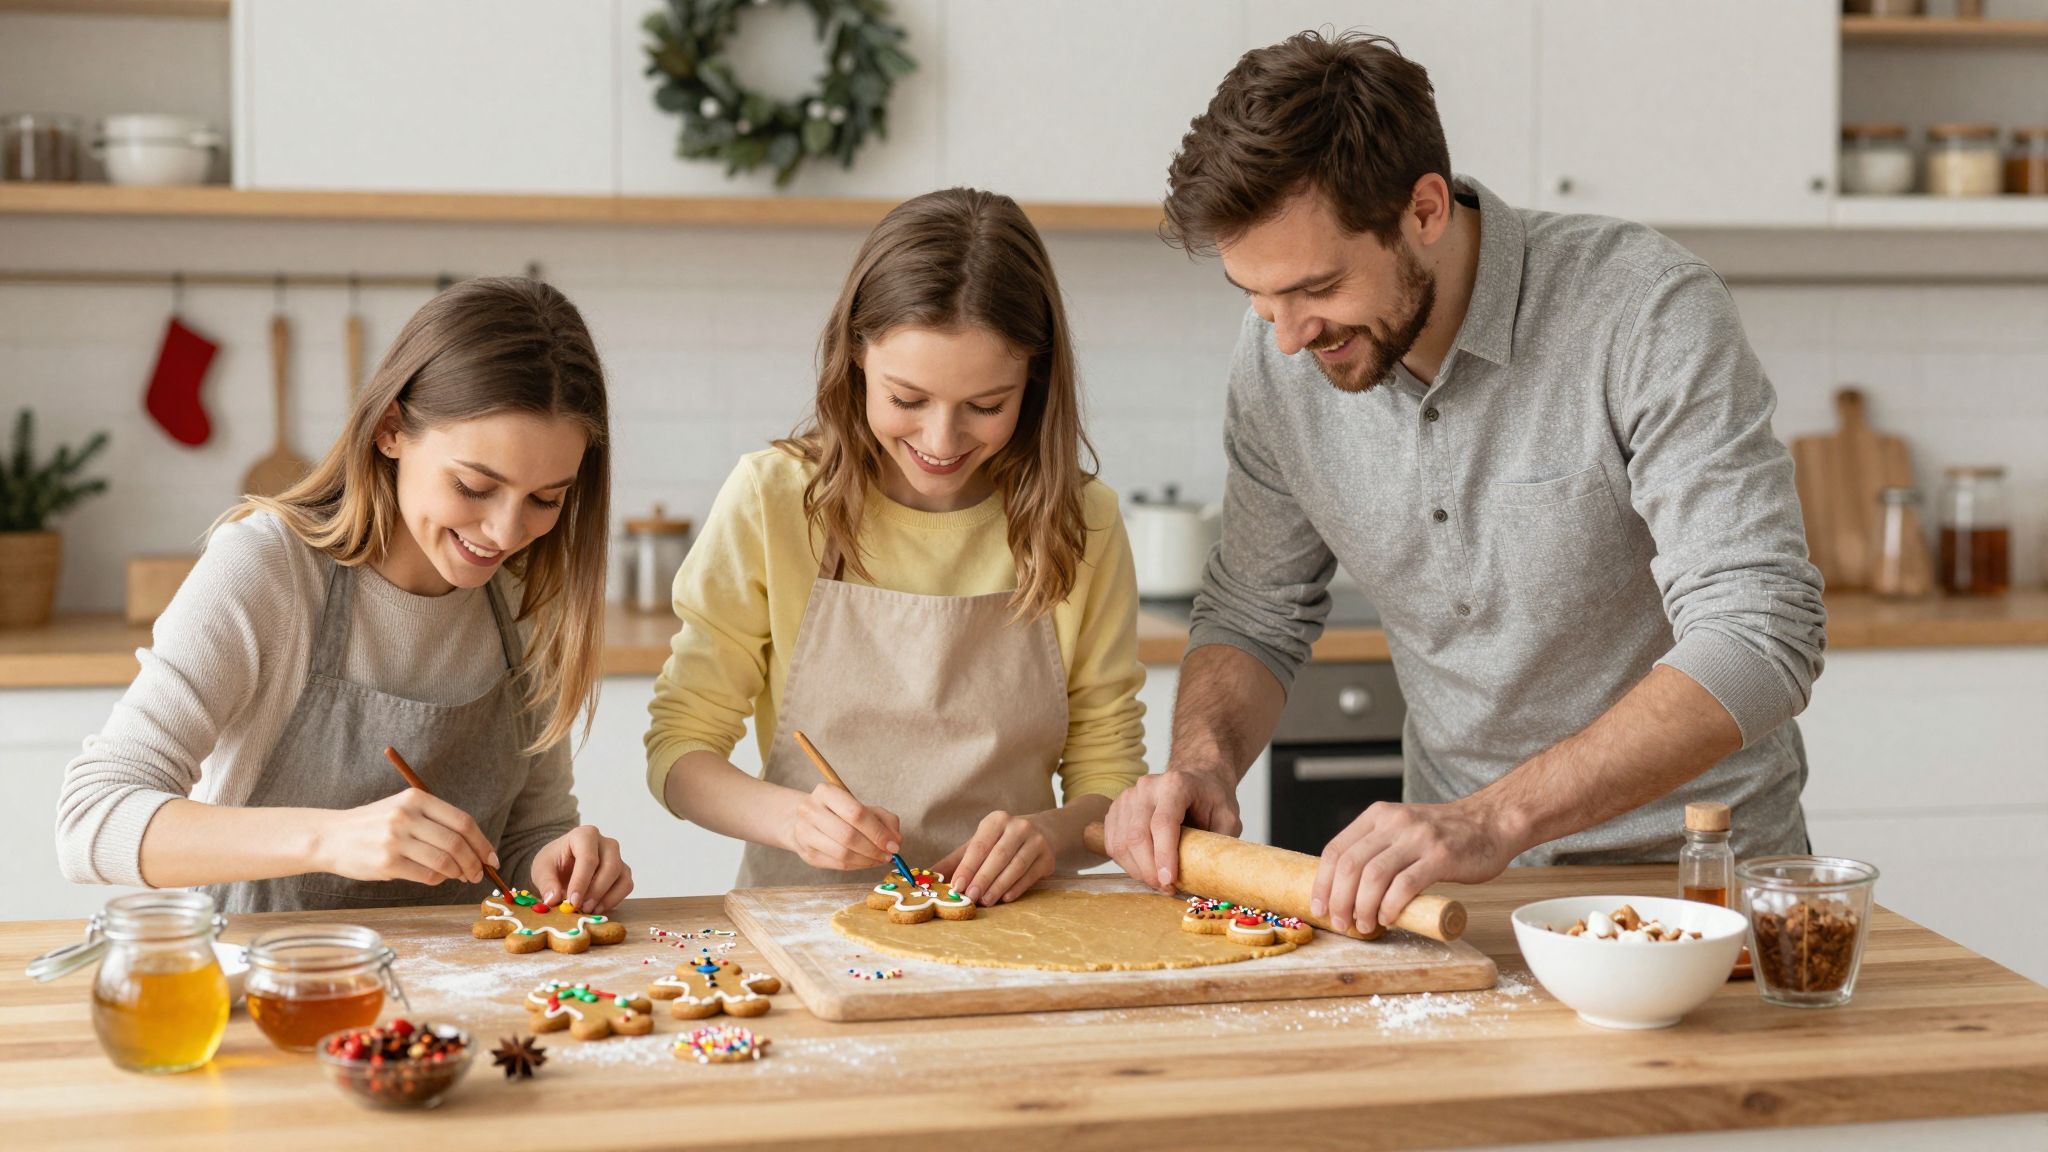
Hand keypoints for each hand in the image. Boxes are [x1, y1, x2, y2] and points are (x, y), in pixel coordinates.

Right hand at [315, 789, 496, 885]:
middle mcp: (406, 816)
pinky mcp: (387, 862)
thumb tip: (474, 848)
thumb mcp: (402, 809)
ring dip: (459, 873)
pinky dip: (438, 879)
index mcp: (416, 798)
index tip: (491, 857)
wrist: (331, 836)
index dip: (482, 842)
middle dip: (474, 862)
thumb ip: (435, 822)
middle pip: (456, 843)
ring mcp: (395, 839)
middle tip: (479, 874)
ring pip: (444, 861)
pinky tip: (437, 877)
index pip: (462, 821)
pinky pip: (426, 875)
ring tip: (461, 877)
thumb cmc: (373, 825)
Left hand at [529, 825, 632, 913]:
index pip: (588, 858)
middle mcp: (606, 843)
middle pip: (610, 866)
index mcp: (585, 835)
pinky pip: (626, 886)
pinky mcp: (623, 872)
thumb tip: (553, 900)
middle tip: (581, 908)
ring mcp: (618, 857)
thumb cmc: (554, 862)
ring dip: (606, 898)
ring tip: (588, 910)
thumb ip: (546, 883)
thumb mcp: (542, 869)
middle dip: (596, 891)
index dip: (581, 882)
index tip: (572, 902)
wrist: (563, 863)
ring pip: (622, 877)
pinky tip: (596, 908)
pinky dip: (614, 900)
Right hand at [781, 784, 901, 871]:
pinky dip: (858, 866)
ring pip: (842, 854)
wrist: (806, 819)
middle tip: (889, 854)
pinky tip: (867, 862)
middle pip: (848, 835)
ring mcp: (804, 833)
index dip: (877, 831)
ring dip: (867, 860)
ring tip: (880, 858)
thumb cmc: (840, 812)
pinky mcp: (807, 853)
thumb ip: (885, 819)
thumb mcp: (863, 806)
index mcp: (825, 792)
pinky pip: (837, 865)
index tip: (894, 844)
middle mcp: (810, 811)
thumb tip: (895, 840)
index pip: (855, 813)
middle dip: (874, 848)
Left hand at [933, 811, 1054, 905]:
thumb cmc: (1001, 842)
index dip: (968, 867)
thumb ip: (955, 861)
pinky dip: (1016, 888)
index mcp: (996, 820)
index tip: (956, 886)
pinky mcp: (1048, 858)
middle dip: (982, 878)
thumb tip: (928, 876)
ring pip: (1015, 866)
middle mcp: (1018, 826)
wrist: (1043, 833)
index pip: (979, 846)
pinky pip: (1030, 875)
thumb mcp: (978, 844)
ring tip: (985, 901)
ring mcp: (1037, 841)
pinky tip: (1004, 898)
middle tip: (970, 896)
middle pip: (998, 856)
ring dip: (998, 886)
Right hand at [1102, 767, 1241, 892]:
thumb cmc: (1211, 799)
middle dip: (1149, 870)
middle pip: (1137, 836)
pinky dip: (1126, 863)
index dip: (1163, 855)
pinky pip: (1113, 843)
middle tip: (1166, 889)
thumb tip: (1213, 876)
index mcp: (1175, 784)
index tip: (1169, 881)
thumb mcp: (1228, 817)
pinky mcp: (1117, 809)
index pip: (1162, 823)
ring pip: (1121, 843)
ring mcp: (1128, 796)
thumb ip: (1221, 843)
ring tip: (1157, 882)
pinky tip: (1143, 870)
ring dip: (1137, 871)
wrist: (1196, 779)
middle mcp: (1147, 787)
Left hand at [1310, 797, 1518, 933]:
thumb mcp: (1402, 829)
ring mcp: (1418, 838)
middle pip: (1350, 865)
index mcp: (1378, 816)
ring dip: (1363, 907)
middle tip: (1340, 923)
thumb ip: (1377, 848)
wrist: (1492, 822)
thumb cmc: (1445, 835)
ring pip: (1374, 876)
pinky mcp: (1441, 856)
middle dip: (1339, 900)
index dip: (1323, 883)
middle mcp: (1394, 822)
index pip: (1336, 850)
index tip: (1320, 908)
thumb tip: (1344, 889)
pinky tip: (1389, 919)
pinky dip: (1391, 906)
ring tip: (1364, 926)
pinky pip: (1405, 884)